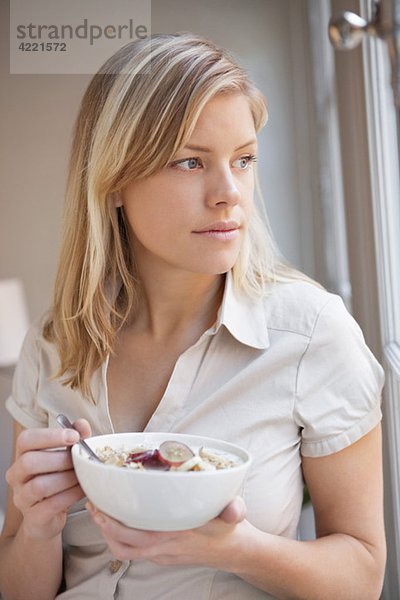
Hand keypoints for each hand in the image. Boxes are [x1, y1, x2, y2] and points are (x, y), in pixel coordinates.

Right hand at [6, 419, 91, 540]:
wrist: (49, 516)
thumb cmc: (58, 480)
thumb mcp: (66, 456)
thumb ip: (74, 438)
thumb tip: (82, 425)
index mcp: (22, 455)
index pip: (26, 439)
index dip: (50, 435)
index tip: (74, 436)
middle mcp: (17, 475)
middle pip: (29, 462)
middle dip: (60, 459)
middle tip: (79, 460)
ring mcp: (22, 497)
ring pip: (39, 485)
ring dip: (66, 479)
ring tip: (82, 476)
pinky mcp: (33, 517)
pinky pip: (50, 504)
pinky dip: (70, 495)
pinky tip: (82, 490)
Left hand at [86, 496, 247, 568]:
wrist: (235, 552)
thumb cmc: (230, 529)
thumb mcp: (236, 513)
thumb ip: (235, 510)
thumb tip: (235, 509)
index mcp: (180, 535)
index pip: (141, 535)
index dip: (117, 524)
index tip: (103, 505)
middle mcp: (167, 548)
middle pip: (125, 546)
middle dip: (104, 526)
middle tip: (92, 504)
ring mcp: (162, 554)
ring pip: (126, 552)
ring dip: (108, 534)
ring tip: (99, 512)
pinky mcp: (162, 556)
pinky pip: (133, 551)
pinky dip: (119, 538)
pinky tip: (117, 520)